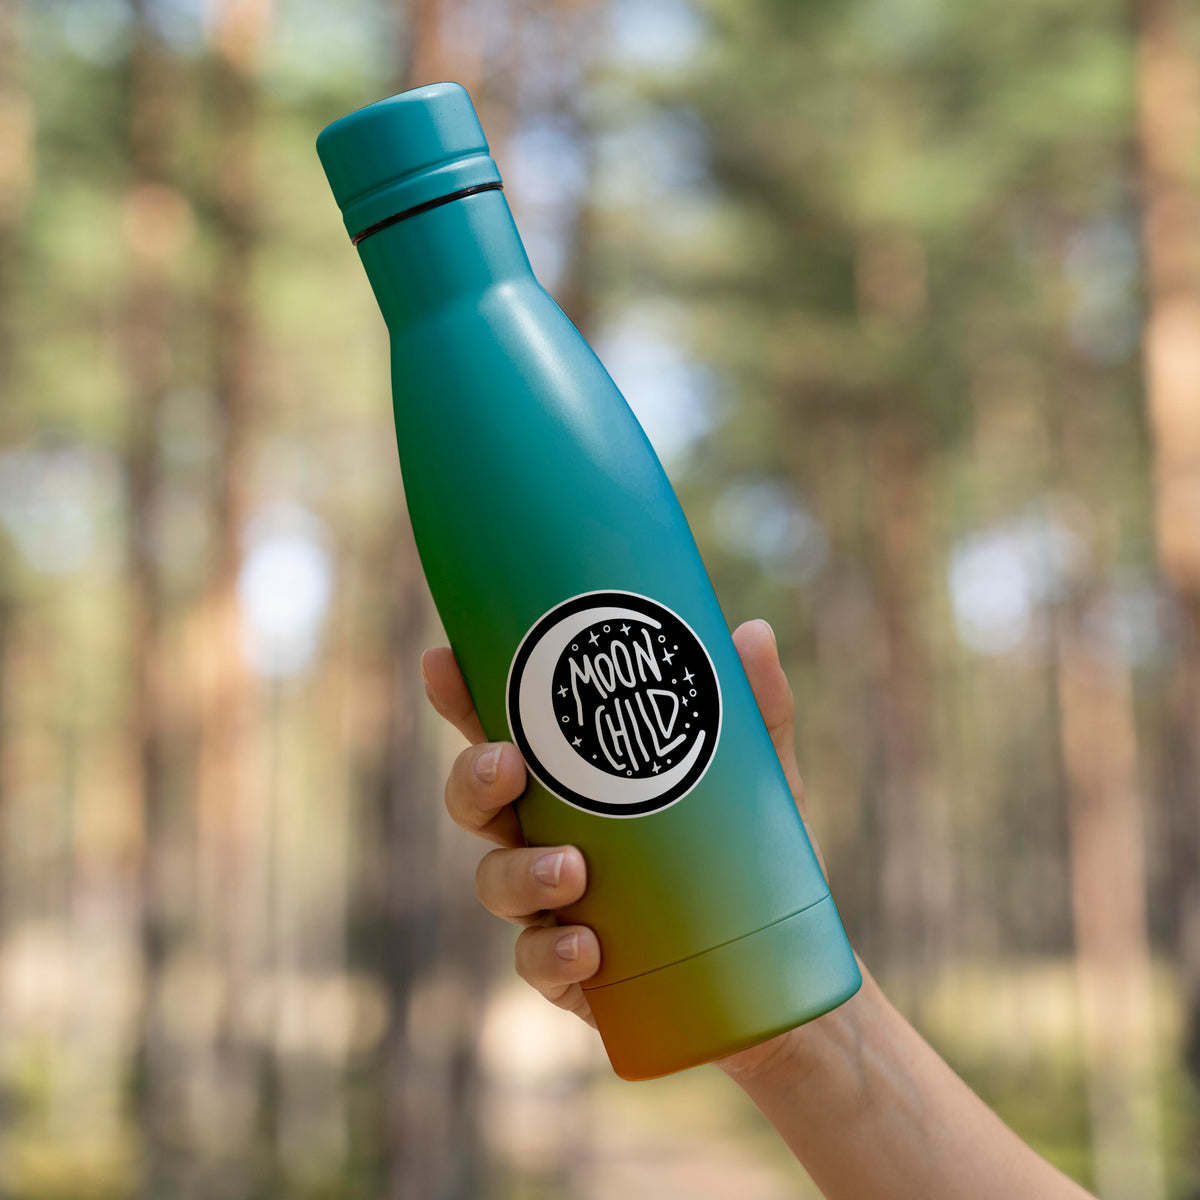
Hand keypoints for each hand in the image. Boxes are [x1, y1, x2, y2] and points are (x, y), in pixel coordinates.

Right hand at [420, 617, 831, 1071]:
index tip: (442, 660)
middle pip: (476, 802)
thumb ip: (757, 709)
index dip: (462, 698)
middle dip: (474, 778)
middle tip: (507, 765)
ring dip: (521, 871)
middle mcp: (546, 836)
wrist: (772, 976)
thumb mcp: (759, 778)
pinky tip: (588, 947)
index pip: (502, 732)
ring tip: (573, 871)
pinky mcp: (571, 972)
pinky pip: (537, 962)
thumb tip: (753, 631)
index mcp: (572, 782)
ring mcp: (551, 906)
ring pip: (496, 882)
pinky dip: (553, 952)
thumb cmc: (747, 856)